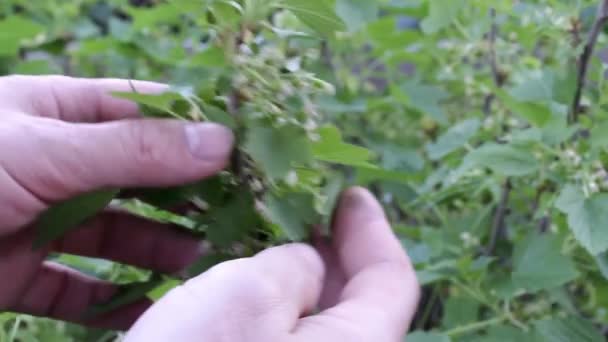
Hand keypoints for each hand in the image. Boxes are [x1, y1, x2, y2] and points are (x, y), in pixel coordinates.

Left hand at [0, 75, 233, 329]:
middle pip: (140, 179)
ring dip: (161, 251)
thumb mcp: (45, 149)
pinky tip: (152, 309)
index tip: (248, 155)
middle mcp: (57, 165)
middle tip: (240, 215)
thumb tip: (222, 143)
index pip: (144, 114)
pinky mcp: (23, 274)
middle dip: (188, 198)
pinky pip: (80, 291)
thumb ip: (133, 150)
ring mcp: (41, 220)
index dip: (196, 130)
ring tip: (205, 262)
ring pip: (118, 236)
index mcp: (59, 114)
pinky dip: (114, 303)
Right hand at [125, 188, 419, 341]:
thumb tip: (309, 267)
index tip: (350, 193)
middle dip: (335, 249)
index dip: (372, 229)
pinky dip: (276, 306)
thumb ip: (295, 266)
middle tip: (305, 206)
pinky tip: (246, 284)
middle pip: (359, 301)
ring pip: (320, 320)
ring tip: (272, 236)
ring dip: (301, 275)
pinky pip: (289, 340)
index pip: (391, 280)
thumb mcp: (249, 296)